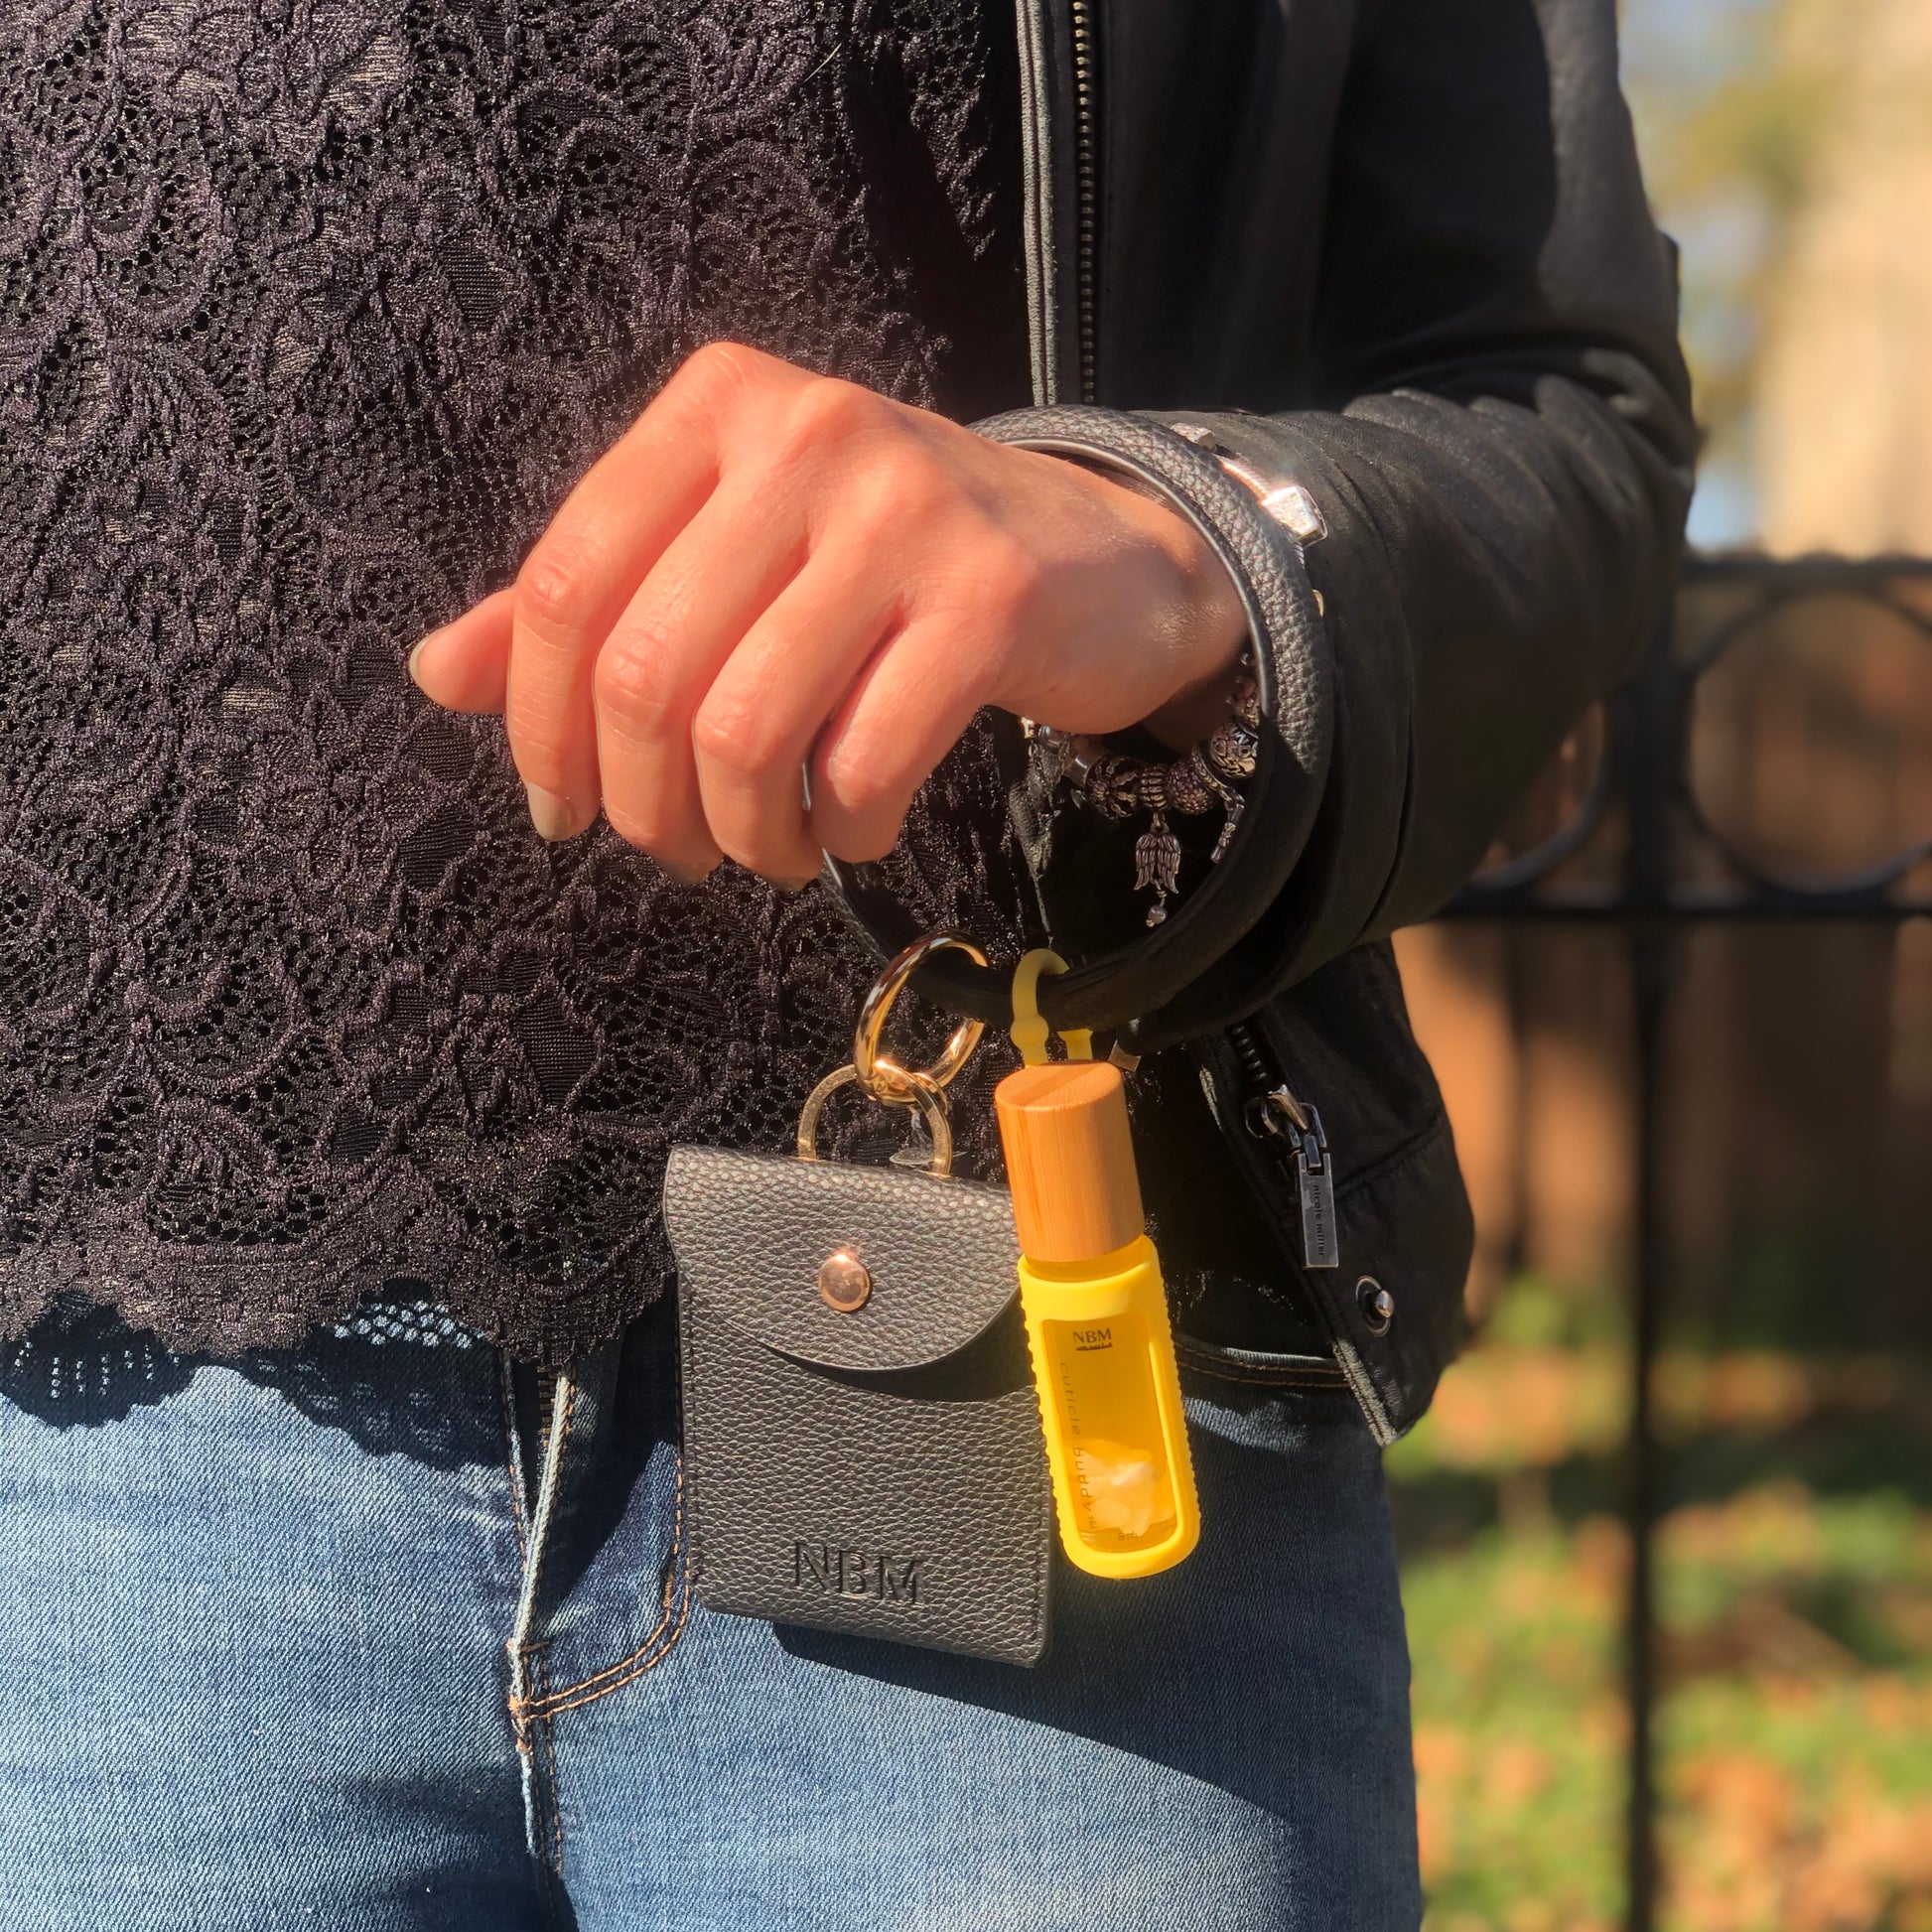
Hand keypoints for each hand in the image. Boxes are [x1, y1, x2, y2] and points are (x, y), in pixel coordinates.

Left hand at [409, 342, 1246, 884]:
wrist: (1100, 559)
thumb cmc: (886, 566)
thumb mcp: (731, 551)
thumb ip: (590, 606)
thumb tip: (440, 676)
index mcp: (716, 408)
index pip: (565, 584)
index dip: (539, 726)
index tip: (561, 810)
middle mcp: (805, 435)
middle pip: (646, 672)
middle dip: (643, 805)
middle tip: (674, 852)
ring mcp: (905, 511)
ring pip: (748, 730)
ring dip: (741, 835)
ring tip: (766, 852)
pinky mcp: (990, 598)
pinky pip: (865, 761)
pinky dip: (841, 833)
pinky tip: (849, 832)